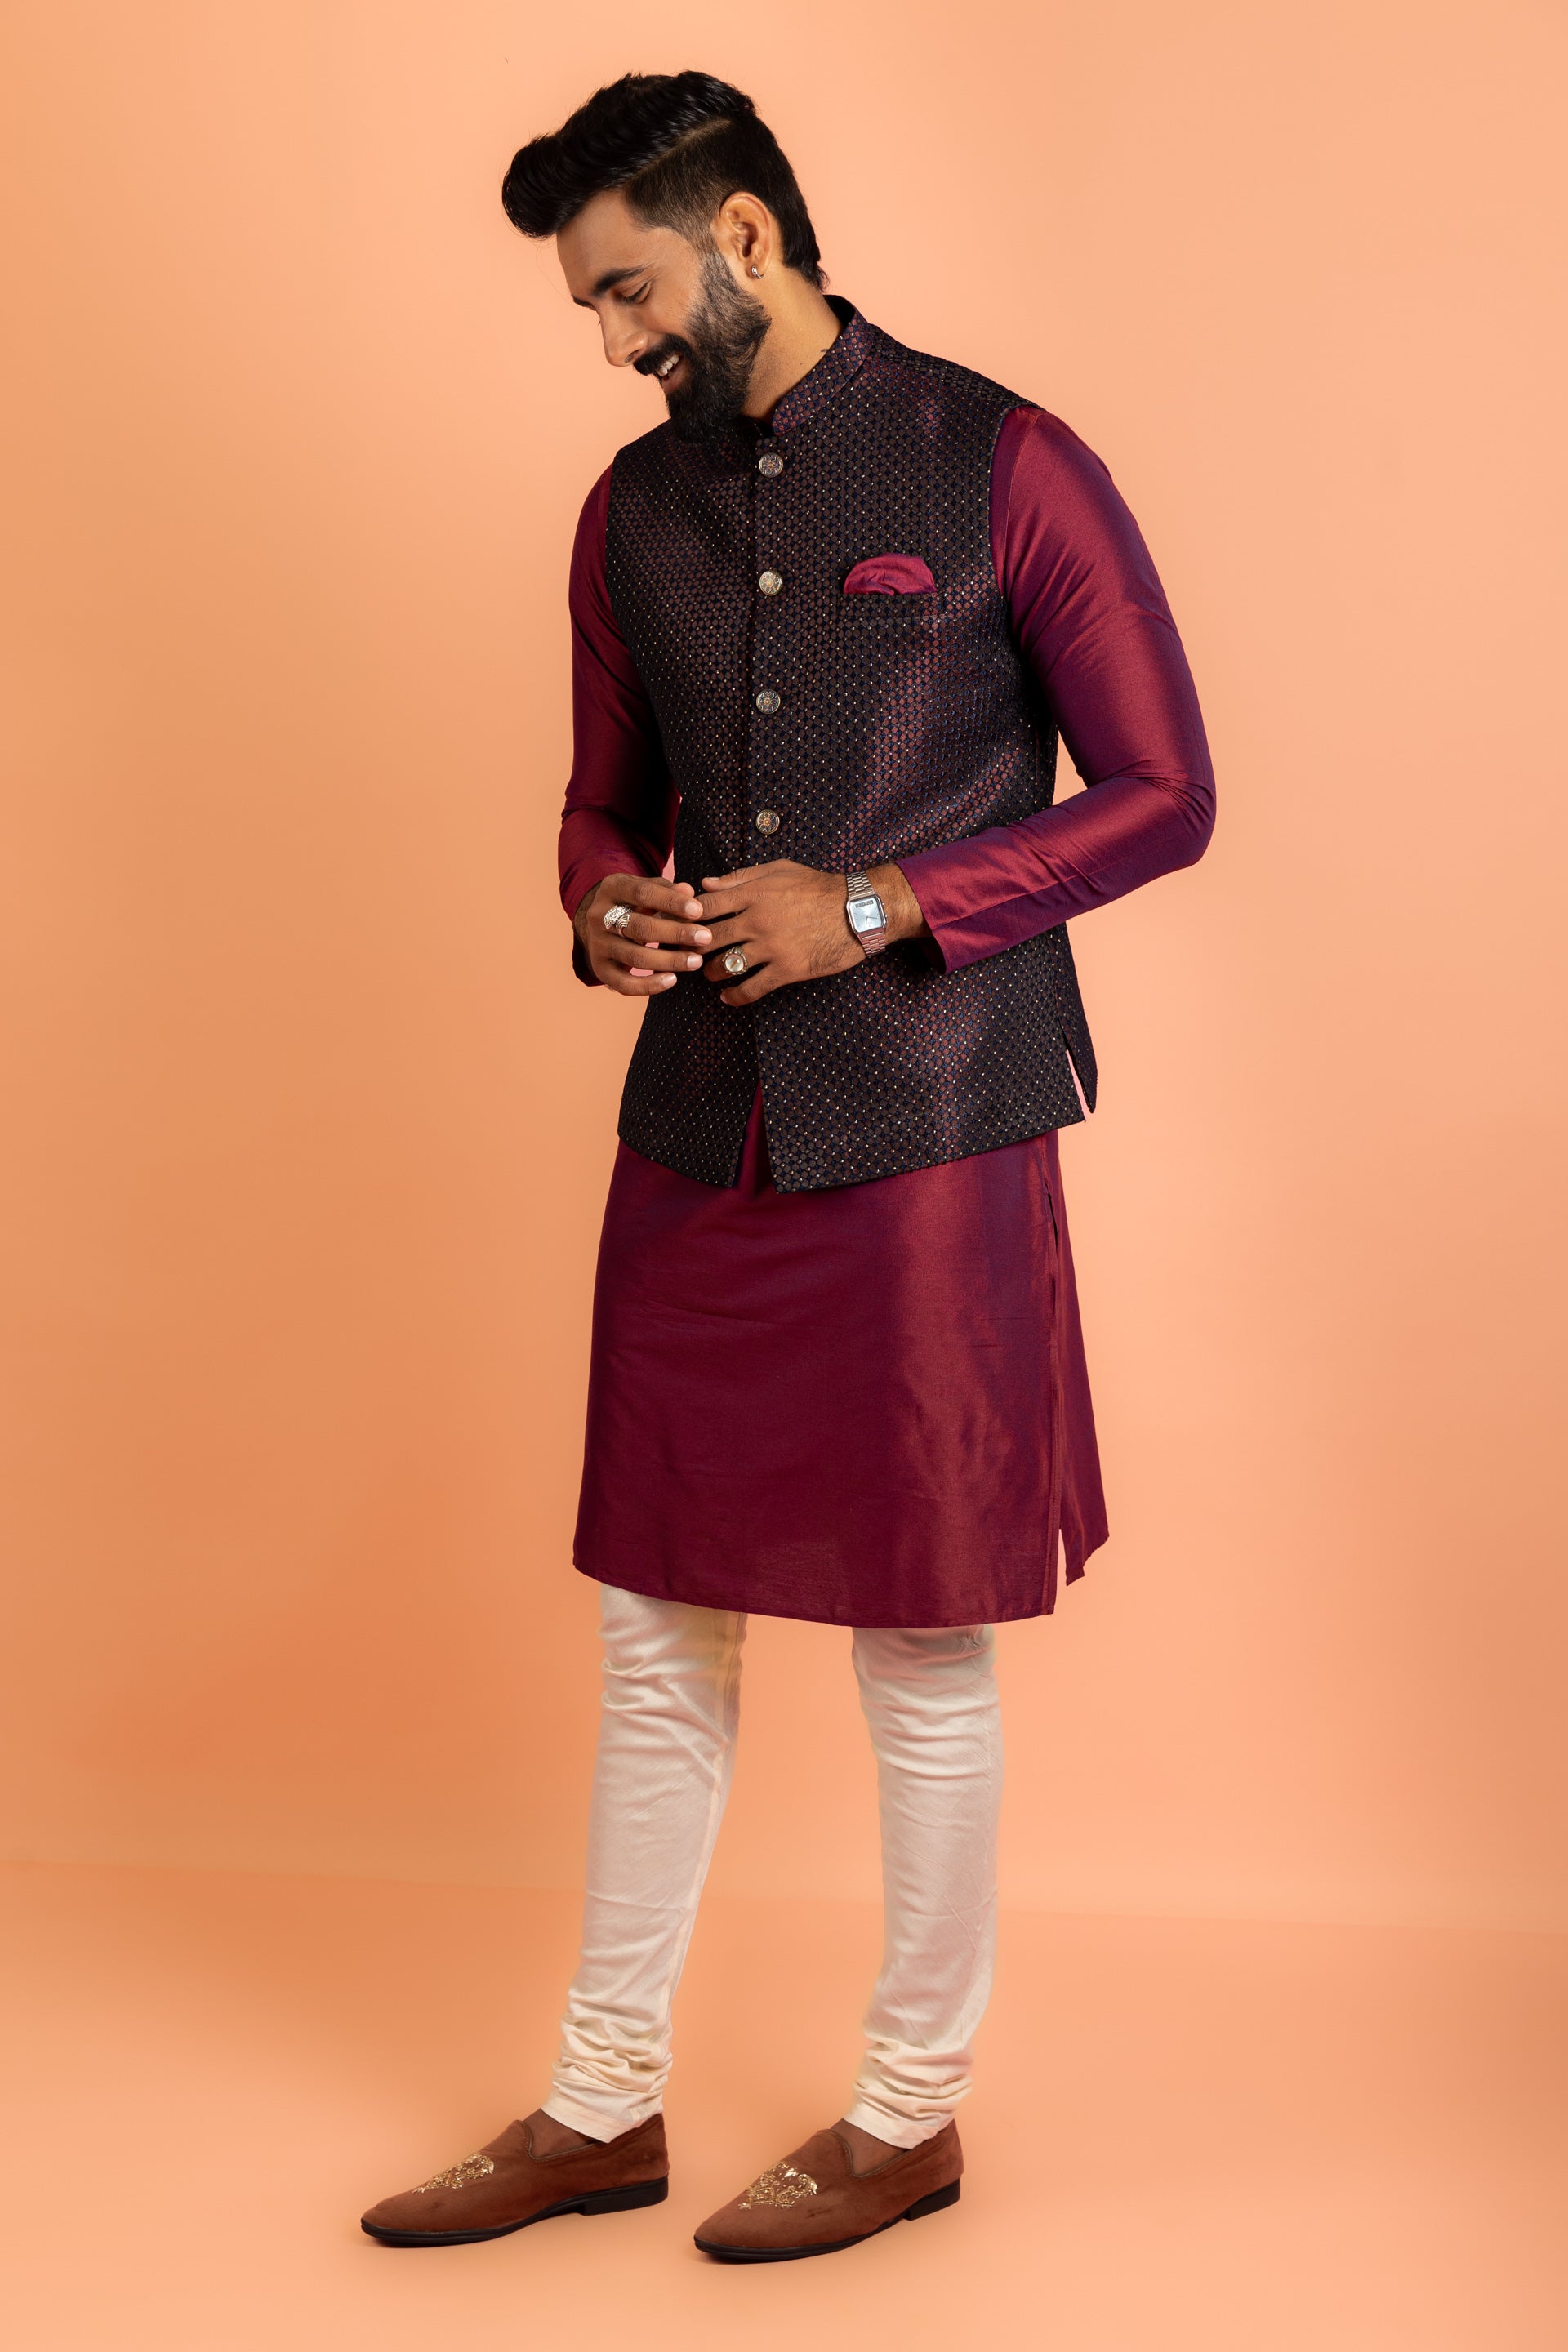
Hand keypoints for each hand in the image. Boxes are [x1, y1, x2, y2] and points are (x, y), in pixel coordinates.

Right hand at [573, 873, 712, 994]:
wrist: (601, 925)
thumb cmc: (633, 904)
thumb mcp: (647, 890)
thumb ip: (667, 890)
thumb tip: (688, 891)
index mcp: (611, 889)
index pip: (642, 893)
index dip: (671, 902)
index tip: (698, 911)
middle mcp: (598, 916)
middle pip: (640, 928)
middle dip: (675, 933)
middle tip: (705, 937)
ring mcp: (597, 944)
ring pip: (635, 957)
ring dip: (669, 961)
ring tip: (696, 961)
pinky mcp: (600, 969)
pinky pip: (624, 984)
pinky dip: (649, 985)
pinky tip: (672, 980)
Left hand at [696, 859, 927, 1005]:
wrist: (858, 910)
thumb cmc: (818, 886)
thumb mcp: (779, 870)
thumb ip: (740, 877)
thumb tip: (706, 883)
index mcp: (753, 894)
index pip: (705, 906)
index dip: (685, 916)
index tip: (681, 924)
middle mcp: (757, 920)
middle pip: (708, 938)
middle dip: (692, 948)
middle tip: (688, 954)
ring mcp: (771, 947)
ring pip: (726, 965)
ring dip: (711, 972)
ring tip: (710, 973)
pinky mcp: (787, 969)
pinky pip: (752, 988)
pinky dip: (735, 996)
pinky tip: (728, 998)